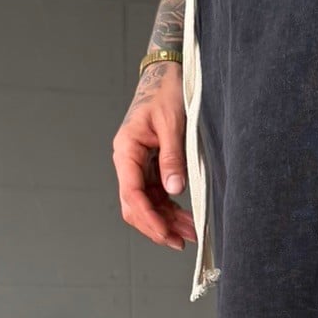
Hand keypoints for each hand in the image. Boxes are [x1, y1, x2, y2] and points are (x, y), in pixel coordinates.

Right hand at [113, 61, 197, 251]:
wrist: (165, 76)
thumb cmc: (166, 93)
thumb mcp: (173, 124)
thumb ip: (172, 158)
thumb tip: (175, 190)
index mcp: (126, 151)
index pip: (132, 194)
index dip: (149, 218)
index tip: (166, 233)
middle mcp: (128, 161)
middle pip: (135, 205)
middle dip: (157, 226)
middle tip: (181, 241)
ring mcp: (138, 166)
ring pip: (147, 204)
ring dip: (166, 221)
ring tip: (191, 234)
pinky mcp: (150, 167)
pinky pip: (156, 195)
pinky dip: (170, 209)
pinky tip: (186, 219)